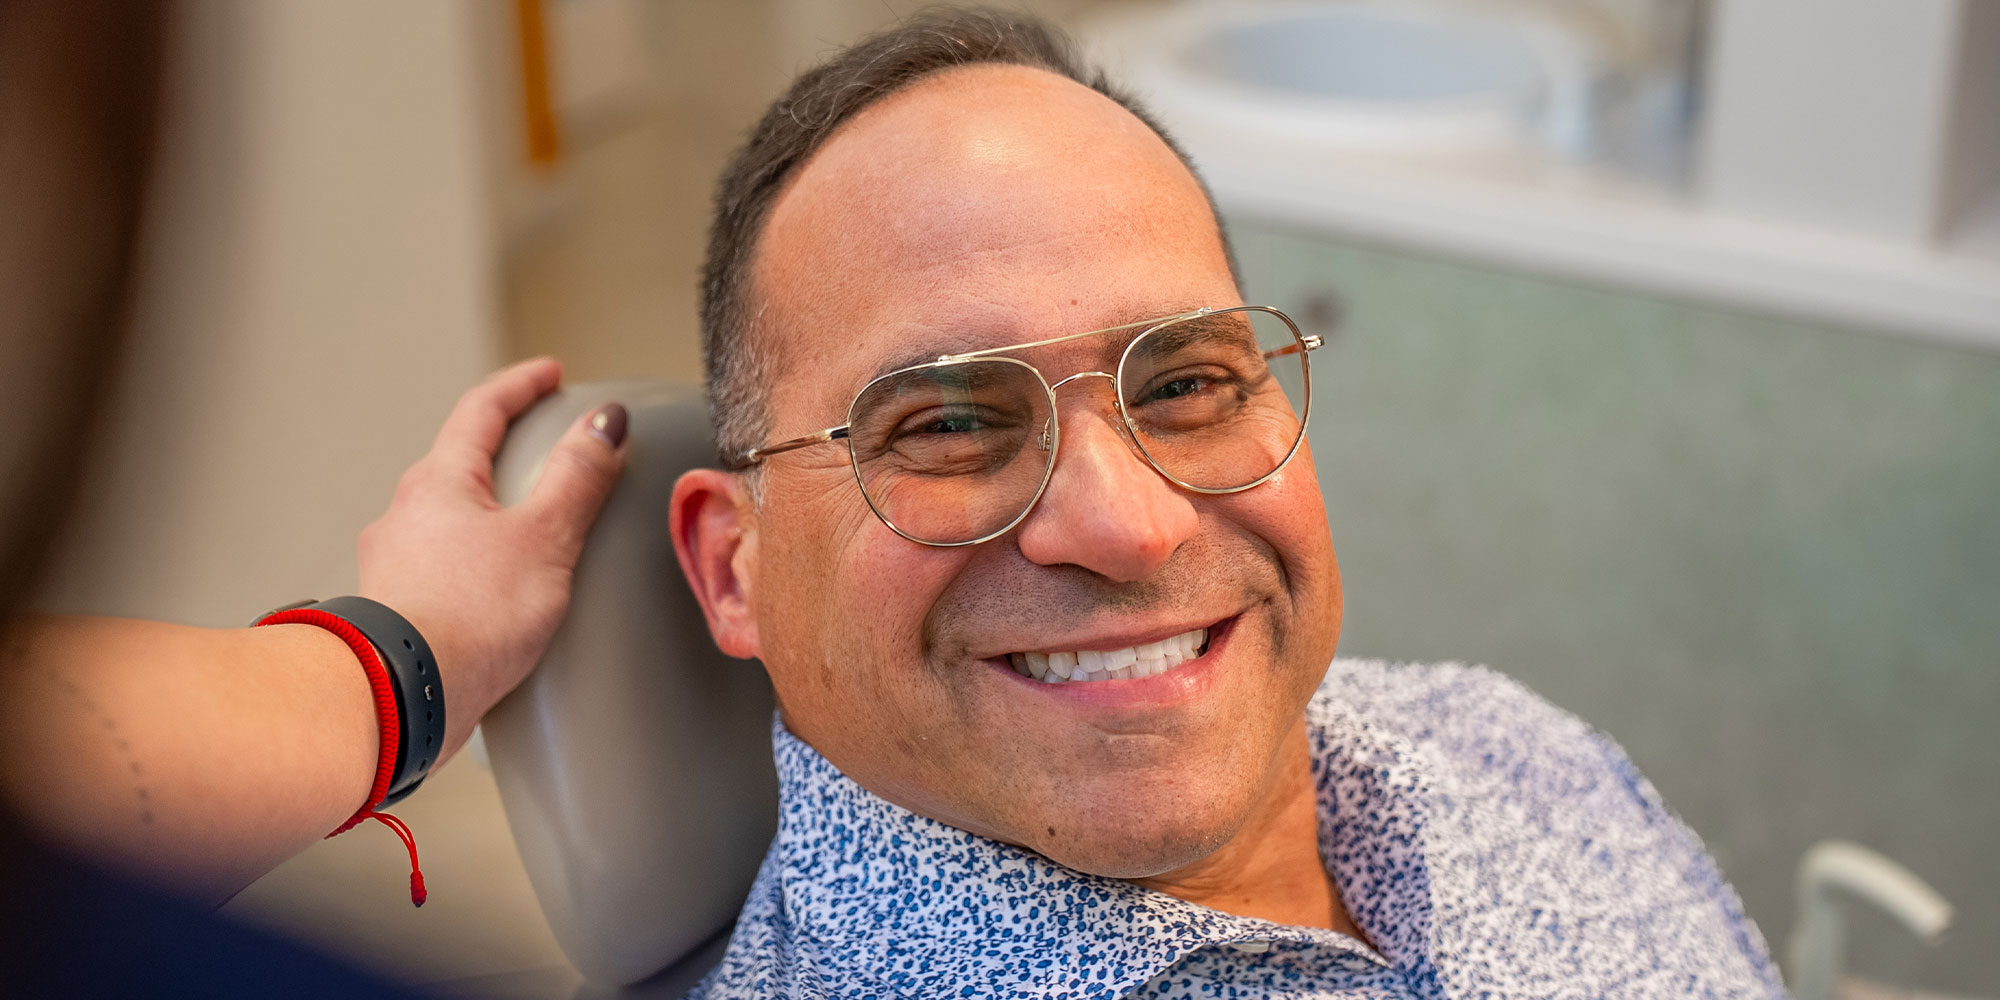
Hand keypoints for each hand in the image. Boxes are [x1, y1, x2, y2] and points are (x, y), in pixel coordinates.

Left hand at [355, 357, 626, 755]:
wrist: (401, 697)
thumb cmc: (468, 617)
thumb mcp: (543, 538)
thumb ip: (577, 478)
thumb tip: (605, 424)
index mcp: (439, 482)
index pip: (481, 410)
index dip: (521, 386)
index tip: (550, 374)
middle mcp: (405, 515)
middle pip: (458, 465)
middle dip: (502, 454)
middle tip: (543, 454)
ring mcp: (393, 565)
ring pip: (445, 521)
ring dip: (485, 516)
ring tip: (527, 536)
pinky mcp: (397, 613)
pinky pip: (442, 571)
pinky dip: (474, 567)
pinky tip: (496, 598)